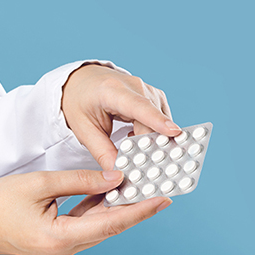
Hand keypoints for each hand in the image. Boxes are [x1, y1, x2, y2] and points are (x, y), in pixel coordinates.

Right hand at [0, 169, 171, 254]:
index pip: (110, 223)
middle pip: (108, 228)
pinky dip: (97, 211)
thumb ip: (80, 180)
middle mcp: (62, 251)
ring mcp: (59, 251)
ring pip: (97, 228)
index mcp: (58, 239)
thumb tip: (114, 178)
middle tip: (157, 188)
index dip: (139, 211)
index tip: (162, 199)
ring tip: (139, 188)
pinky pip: (84, 228)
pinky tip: (110, 195)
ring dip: (116, 209)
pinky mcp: (55, 245)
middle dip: (133, 208)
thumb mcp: (40, 183)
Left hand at [62, 64, 180, 169]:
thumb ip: (102, 152)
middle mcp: (135, 86)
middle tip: (146, 172)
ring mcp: (148, 90)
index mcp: (113, 90)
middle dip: (152, 147)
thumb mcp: (83, 129)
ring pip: (160, 122)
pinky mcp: (155, 97)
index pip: (139, 106)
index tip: (174, 132)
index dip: (157, 120)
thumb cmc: (80, 102)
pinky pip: (161, 120)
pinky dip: (154, 136)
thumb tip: (119, 174)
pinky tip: (139, 144)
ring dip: (154, 143)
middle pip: (152, 121)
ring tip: (139, 158)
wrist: (82, 81)